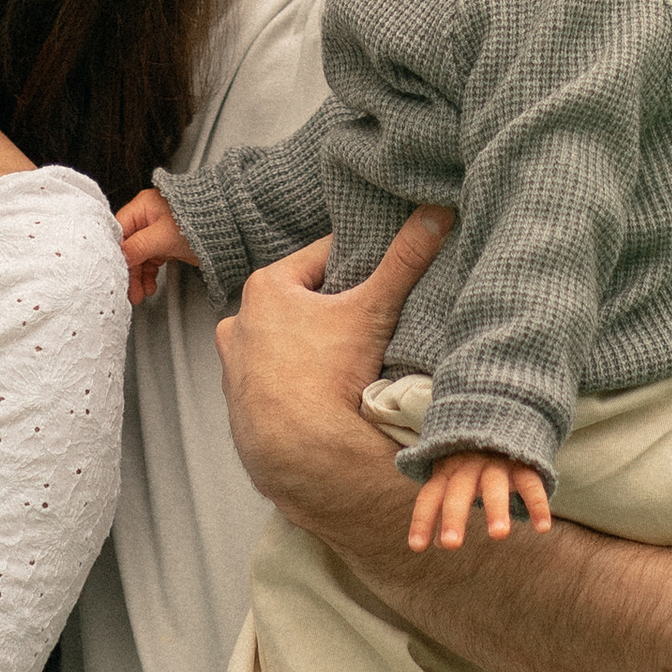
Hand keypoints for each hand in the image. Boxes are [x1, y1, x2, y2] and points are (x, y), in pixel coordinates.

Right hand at [115, 185, 195, 307]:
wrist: (226, 229)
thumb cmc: (200, 222)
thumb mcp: (164, 236)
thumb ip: (139, 246)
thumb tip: (121, 256)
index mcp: (143, 206)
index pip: (120, 231)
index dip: (117, 252)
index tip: (116, 272)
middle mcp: (148, 217)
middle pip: (129, 246)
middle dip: (129, 270)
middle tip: (130, 290)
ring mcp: (156, 232)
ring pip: (139, 256)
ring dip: (138, 276)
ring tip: (141, 292)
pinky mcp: (166, 244)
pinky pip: (151, 260)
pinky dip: (148, 274)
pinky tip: (150, 285)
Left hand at [214, 206, 453, 530]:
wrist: (303, 457)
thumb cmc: (329, 375)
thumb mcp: (371, 311)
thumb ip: (402, 262)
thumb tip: (437, 214)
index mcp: (265, 287)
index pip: (320, 259)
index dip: (355, 263)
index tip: (378, 272)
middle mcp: (238, 320)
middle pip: (300, 301)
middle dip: (330, 307)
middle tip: (366, 319)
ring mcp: (234, 364)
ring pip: (284, 340)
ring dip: (309, 345)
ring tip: (344, 360)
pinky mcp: (238, 402)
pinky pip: (273, 379)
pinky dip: (293, 380)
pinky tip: (319, 391)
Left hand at [408, 448, 552, 551]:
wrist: (504, 416)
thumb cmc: (472, 461)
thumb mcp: (455, 479)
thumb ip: (445, 507)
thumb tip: (437, 544)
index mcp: (448, 470)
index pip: (430, 495)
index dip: (422, 519)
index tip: (416, 547)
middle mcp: (469, 465)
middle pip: (458, 491)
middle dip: (453, 516)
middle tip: (451, 545)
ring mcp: (496, 462)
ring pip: (493, 485)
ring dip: (495, 509)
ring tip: (497, 535)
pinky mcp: (523, 464)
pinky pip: (530, 483)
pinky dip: (537, 504)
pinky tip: (542, 527)